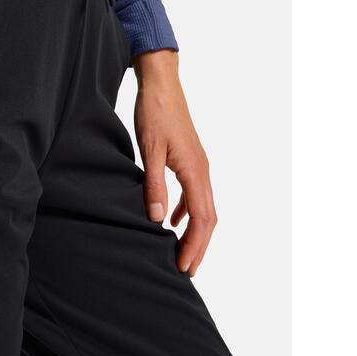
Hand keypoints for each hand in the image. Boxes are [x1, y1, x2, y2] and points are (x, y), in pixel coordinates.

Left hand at [132, 50, 216, 275]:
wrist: (161, 84)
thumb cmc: (154, 112)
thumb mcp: (149, 149)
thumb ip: (153, 184)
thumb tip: (156, 219)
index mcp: (195, 171)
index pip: (201, 219)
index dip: (194, 246)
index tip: (184, 267)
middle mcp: (202, 171)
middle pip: (208, 218)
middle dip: (199, 247)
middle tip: (186, 271)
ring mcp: (198, 165)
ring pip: (203, 207)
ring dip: (194, 232)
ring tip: (181, 252)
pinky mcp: (190, 160)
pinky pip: (194, 193)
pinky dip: (186, 212)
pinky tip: (171, 220)